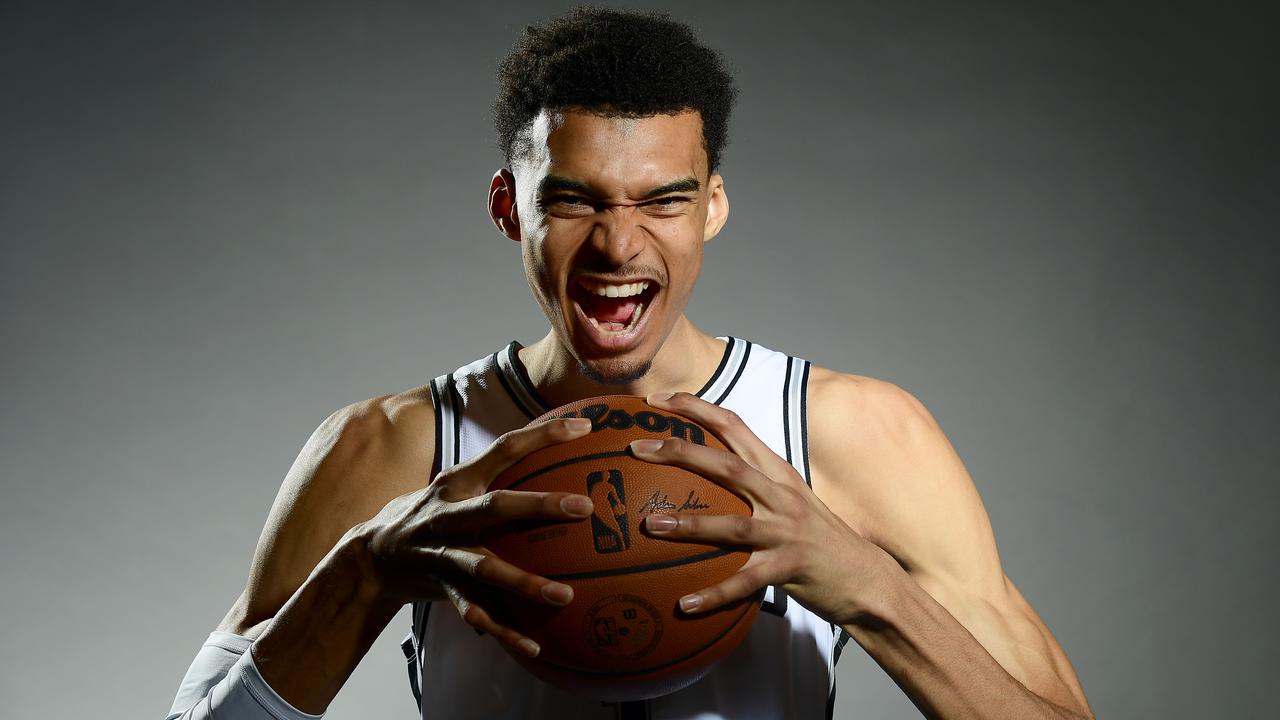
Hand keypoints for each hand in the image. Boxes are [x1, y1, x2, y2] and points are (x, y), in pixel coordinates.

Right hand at [358, 417, 595, 657]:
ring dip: (524, 582)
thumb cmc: (432, 513)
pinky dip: (504, 631)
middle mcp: (449, 513)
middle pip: (495, 506)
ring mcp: (443, 552)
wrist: (371, 554)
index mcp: (458, 481)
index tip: (585, 427)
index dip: (542, 435)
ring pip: (484, 568)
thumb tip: (557, 458)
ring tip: (565, 596)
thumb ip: (496, 473)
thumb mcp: (455, 484)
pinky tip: (536, 645)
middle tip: (584, 507)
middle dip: (538, 505)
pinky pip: (476, 612)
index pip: (504, 448)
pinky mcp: (441, 587)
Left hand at [629, 392, 892, 625]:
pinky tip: (684, 604)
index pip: (734, 426)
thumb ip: (752, 485)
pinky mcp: (790, 569)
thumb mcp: (788, 500)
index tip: (656, 399)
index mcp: (777, 472)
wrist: (867, 578)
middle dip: (680, 451)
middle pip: (726, 466)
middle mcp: (781, 495)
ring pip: (733, 525)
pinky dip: (715, 593)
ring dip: (690, 524)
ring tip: (650, 526)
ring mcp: (786, 532)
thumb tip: (701, 476)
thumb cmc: (818, 539)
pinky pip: (746, 582)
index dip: (695, 408)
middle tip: (636, 449)